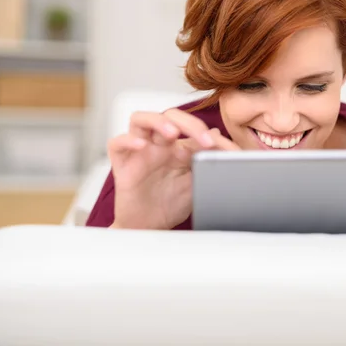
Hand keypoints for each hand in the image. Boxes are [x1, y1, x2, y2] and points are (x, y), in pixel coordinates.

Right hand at [107, 109, 239, 229]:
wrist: (149, 228)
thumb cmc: (170, 204)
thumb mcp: (195, 183)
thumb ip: (206, 161)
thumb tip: (219, 137)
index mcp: (178, 147)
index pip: (193, 128)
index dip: (211, 135)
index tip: (229, 150)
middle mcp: (159, 145)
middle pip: (170, 117)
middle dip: (190, 123)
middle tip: (205, 140)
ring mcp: (139, 152)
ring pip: (140, 119)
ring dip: (158, 122)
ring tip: (173, 133)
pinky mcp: (122, 164)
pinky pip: (117, 143)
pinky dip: (127, 140)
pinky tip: (140, 145)